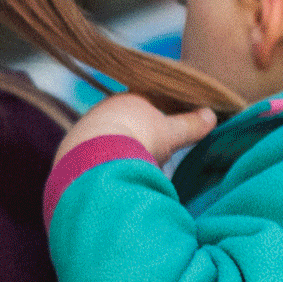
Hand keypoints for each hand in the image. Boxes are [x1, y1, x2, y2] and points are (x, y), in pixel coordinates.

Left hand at [56, 90, 217, 167]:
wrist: (94, 160)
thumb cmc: (137, 140)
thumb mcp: (170, 134)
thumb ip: (190, 125)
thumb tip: (212, 116)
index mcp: (126, 100)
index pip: (146, 104)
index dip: (160, 120)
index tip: (168, 137)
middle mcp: (102, 111)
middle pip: (127, 125)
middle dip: (140, 142)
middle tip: (153, 160)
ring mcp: (84, 131)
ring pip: (109, 143)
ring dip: (122, 157)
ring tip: (136, 174)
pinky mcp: (70, 154)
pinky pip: (93, 160)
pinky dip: (105, 169)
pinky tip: (114, 181)